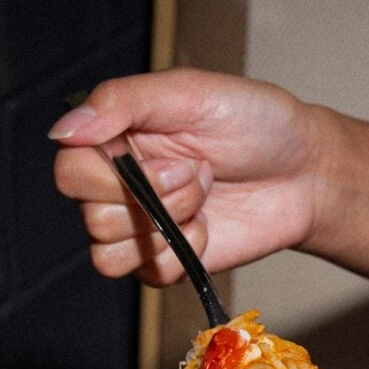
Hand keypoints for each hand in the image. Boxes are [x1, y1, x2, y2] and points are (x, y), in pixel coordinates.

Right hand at [48, 68, 322, 285]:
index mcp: (115, 139)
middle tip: (196, 173)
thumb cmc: (256, 123)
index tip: (164, 156)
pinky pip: (147, 276)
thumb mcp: (189, 92)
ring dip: (167, 227)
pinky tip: (208, 228)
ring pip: (110, 255)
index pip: (68, 172)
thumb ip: (121, 101)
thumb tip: (63, 128)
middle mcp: (120, 186)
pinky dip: (183, 254)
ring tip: (203, 198)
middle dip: (154, 198)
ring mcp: (142, 228)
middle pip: (90, 218)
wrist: (306, 173)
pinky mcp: (167, 262)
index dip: (110, 176)